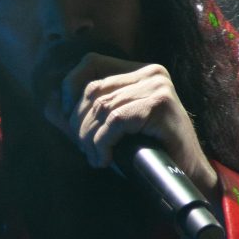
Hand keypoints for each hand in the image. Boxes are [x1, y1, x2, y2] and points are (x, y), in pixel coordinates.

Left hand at [45, 52, 217, 196]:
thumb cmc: (150, 152)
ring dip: (90, 138)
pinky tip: (105, 159)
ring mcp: (157, 86)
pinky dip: (103, 142)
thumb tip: (48, 107)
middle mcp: (151, 72)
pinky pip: (115, 120)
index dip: (70, 88)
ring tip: (95, 157)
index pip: (91, 63)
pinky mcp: (159, 104)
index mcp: (141, 71)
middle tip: (83, 148)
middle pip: (93, 89)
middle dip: (79, 122)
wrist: (190, 175)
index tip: (66, 118)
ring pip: (101, 107)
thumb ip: (85, 116)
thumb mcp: (115, 128)